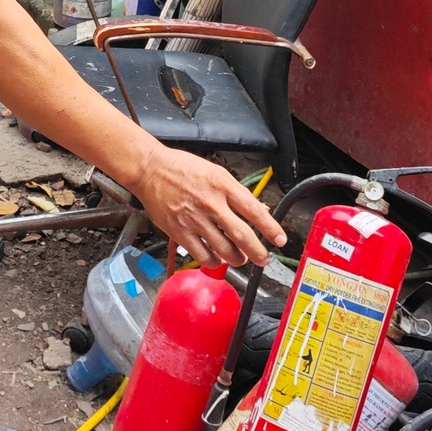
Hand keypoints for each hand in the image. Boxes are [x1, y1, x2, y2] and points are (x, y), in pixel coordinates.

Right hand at [129, 146, 285, 266]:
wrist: (151, 170)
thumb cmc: (182, 169)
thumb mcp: (216, 172)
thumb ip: (236, 192)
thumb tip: (257, 209)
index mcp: (223, 186)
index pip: (255, 211)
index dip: (271, 229)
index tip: (280, 239)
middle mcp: (211, 204)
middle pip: (242, 236)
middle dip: (258, 252)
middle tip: (264, 258)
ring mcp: (195, 220)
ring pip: (224, 250)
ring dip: (237, 259)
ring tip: (240, 258)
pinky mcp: (180, 232)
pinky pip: (202, 255)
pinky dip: (214, 261)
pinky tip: (217, 259)